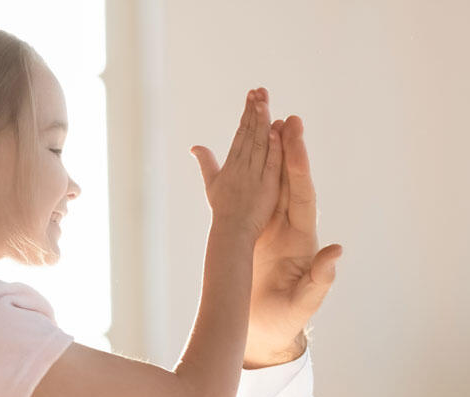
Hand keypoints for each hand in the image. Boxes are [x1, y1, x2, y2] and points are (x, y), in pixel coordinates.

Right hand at [191, 88, 282, 239]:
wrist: (229, 234)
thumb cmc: (222, 212)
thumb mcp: (211, 184)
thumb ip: (206, 163)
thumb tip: (194, 146)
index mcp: (232, 164)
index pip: (241, 134)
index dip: (247, 114)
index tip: (252, 96)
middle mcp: (242, 167)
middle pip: (249, 134)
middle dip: (254, 111)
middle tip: (259, 89)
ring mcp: (254, 177)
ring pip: (259, 145)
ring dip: (262, 122)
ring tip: (264, 100)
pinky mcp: (266, 188)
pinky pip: (270, 166)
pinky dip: (272, 149)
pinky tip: (275, 131)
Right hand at [244, 115, 342, 367]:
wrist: (265, 330)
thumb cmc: (287, 319)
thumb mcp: (305, 301)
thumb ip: (321, 279)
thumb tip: (336, 252)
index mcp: (303, 238)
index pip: (302, 196)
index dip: (299, 167)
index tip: (296, 140)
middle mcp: (289, 226)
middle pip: (289, 181)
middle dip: (289, 149)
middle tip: (287, 117)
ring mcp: (270, 226)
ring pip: (271, 183)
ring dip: (270, 154)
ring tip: (267, 121)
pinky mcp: (252, 231)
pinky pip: (250, 196)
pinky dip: (246, 174)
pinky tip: (238, 152)